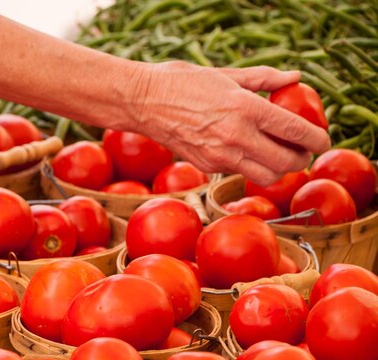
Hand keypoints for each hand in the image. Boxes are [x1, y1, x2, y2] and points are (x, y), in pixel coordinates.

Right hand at [128, 61, 330, 184]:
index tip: (323, 139)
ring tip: (282, 158)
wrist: (144, 103)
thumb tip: (294, 79)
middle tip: (303, 152)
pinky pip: (241, 173)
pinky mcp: (208, 166)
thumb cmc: (184, 82)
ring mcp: (221, 156)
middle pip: (285, 162)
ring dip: (280, 171)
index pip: (294, 131)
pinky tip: (252, 152)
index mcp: (246, 108)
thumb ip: (264, 79)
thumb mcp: (227, 74)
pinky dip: (253, 167)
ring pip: (266, 176)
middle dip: (301, 160)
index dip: (316, 138)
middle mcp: (237, 136)